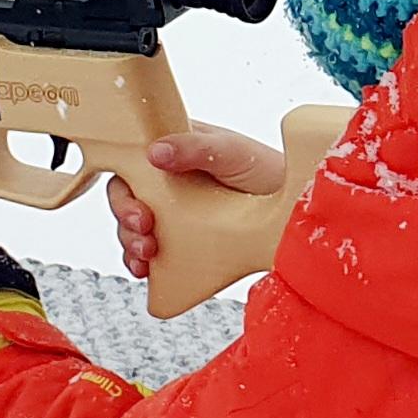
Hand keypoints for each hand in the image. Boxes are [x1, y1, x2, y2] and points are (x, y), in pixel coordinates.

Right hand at [102, 125, 288, 279]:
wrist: (294, 207)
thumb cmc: (266, 169)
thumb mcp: (232, 152)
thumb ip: (194, 147)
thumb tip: (156, 151)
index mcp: (174, 151)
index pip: (130, 164)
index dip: (124, 187)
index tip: (137, 207)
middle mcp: (168, 181)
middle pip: (127, 199)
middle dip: (127, 220)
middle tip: (145, 233)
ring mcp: (174, 212)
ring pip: (135, 228)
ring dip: (131, 244)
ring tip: (147, 256)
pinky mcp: (183, 240)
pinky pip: (152, 252)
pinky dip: (143, 262)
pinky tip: (148, 270)